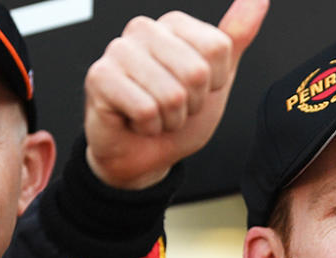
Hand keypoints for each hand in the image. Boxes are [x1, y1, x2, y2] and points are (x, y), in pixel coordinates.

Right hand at [83, 0, 267, 188]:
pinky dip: (149, 127)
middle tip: (173, 107)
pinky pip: (146, 109)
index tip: (195, 90)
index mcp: (173, 25)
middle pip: (197, 71)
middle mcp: (142, 29)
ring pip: (172, 94)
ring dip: (170, 119)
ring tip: (156, 115)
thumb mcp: (217, 76)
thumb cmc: (178, 116)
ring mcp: (118, 51)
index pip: (218, 48)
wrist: (145, 155)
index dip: (214, 82)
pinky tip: (136, 122)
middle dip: (192, 104)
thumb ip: (237, 36)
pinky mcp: (99, 77)